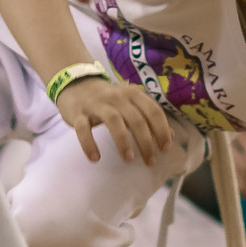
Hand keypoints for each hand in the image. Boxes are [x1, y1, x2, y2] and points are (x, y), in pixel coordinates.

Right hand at [55, 75, 170, 165]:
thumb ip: (148, 117)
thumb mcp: (130, 103)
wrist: (76, 84)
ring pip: (113, 121)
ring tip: (128, 159)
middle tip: (150, 161)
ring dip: (123, 142)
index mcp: (132, 93)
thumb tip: (170, 137)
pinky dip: (89, 144)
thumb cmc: (108, 99)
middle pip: (135, 119)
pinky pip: (83, 129)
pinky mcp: (77, 114)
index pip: (153, 110)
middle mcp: (116, 96)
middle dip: (146, 142)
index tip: (165, 149)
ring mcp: (96, 104)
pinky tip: (95, 158)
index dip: (162, 130)